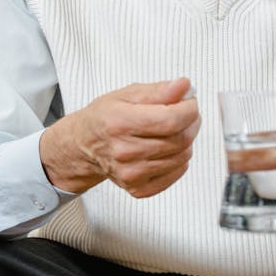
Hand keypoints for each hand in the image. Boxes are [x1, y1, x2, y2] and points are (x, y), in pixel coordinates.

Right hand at [40, 77, 199, 196]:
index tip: (189, 102)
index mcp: (119, 123)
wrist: (84, 145)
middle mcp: (124, 151)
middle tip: (186, 113)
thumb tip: (183, 87)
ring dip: (187, 139)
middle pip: (180, 139)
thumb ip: (159, 90)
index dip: (189, 109)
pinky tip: (168, 147)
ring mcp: (131, 173)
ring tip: (174, 129)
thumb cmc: (105, 118)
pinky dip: (180, 158)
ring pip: (182, 156)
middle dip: (191, 122)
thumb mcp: (128, 94)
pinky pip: (177, 172)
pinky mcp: (138, 188)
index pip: (171, 119)